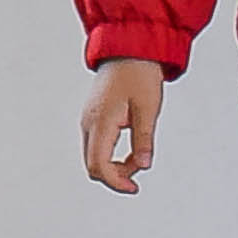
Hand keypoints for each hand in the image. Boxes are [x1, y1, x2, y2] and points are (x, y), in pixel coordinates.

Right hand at [81, 58, 167, 194]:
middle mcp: (89, 123)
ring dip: (114, 163)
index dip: (116, 182)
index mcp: (101, 122)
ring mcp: (88, 119)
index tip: (134, 188)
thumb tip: (143, 165)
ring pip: (94, 155)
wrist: (129, 49)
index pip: (99, 165)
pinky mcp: (93, 116)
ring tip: (139, 153)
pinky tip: (130, 144)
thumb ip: (144, 140)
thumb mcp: (148, 109)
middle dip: (116, 174)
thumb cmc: (139, 75)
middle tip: (140, 166)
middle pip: (93, 165)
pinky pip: (97, 144)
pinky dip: (111, 152)